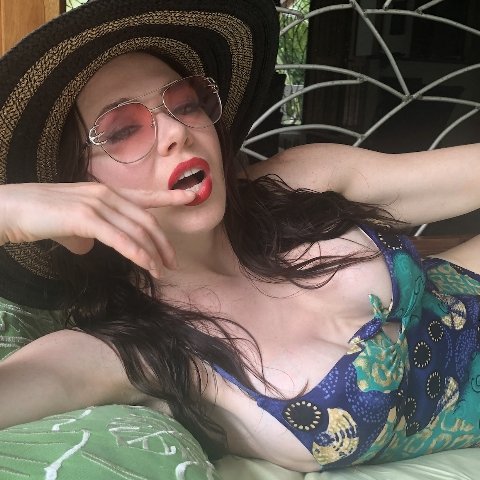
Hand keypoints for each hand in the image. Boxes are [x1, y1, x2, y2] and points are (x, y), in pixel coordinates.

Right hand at [0, 182, 194, 277]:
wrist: (11, 210)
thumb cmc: (40, 216)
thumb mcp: (71, 224)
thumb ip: (86, 233)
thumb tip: (89, 247)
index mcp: (106, 193)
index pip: (145, 196)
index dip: (170, 195)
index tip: (192, 195)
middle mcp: (107, 195)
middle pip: (147, 220)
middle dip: (164, 242)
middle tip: (173, 262)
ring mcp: (98, 204)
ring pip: (138, 231)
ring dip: (154, 253)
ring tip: (163, 271)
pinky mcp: (87, 219)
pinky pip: (121, 240)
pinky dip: (139, 254)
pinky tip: (148, 265)